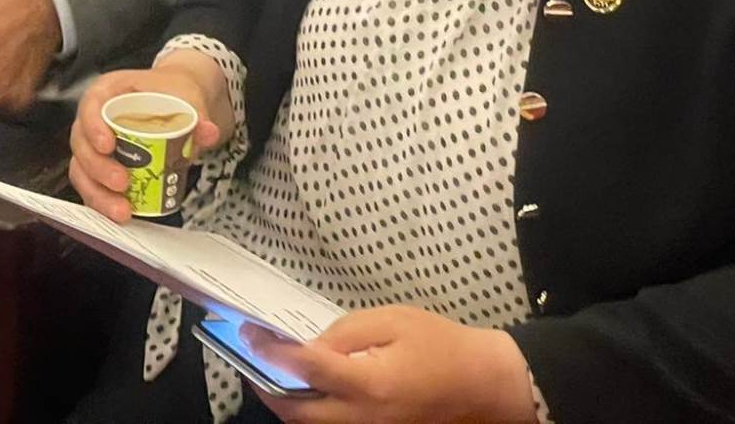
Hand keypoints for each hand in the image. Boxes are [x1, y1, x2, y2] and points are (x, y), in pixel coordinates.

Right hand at [68, 50, 232, 223]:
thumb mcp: (186, 96)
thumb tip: (207, 131)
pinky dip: (103, 202)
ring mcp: (95, 144)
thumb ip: (197, 115)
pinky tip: (121, 213)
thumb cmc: (171, 93)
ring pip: (81, 169)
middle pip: (81, 142)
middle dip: (97, 167)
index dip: (93, 126)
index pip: (91, 104)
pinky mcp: (101, 168)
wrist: (177, 102)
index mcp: (109, 91)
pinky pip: (92, 186)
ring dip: (97, 193)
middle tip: (122, 182)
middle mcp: (94, 118)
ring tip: (122, 209)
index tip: (108, 145)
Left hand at [247, 307, 539, 422]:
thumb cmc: (440, 345)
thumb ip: (343, 333)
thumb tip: (306, 344)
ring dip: (284, 403)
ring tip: (268, 372)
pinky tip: (301, 390)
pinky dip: (308, 413)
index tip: (249, 332)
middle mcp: (365, 419)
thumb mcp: (391, 321)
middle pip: (297, 411)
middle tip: (249, 357)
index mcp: (370, 385)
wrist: (484, 386)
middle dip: (265, 386)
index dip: (270, 350)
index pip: (305, 369)